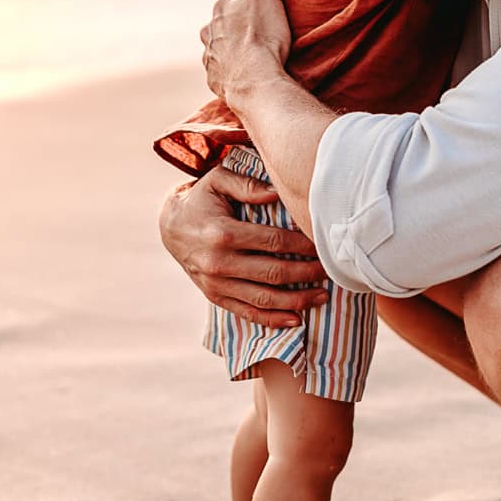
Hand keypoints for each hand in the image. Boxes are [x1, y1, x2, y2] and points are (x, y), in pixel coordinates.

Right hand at [158, 166, 331, 326]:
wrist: (170, 227)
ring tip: (322, 297)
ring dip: (297, 301)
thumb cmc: (201, 199)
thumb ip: (248, 185)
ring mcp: (216, 284)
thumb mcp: (218, 180)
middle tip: (330, 271)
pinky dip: (273, 320)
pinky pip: (247, 313)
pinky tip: (297, 320)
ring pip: (263, 299)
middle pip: (273, 274)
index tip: (323, 245)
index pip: (273, 242)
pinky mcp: (215, 297)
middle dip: (307, 274)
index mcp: (223, 234)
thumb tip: (278, 193)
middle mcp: (219, 263)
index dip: (302, 246)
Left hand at [200, 0, 292, 103]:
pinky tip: (247, 71)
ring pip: (222, 43)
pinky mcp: (214, 78)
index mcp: (222, 5)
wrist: (254, 81)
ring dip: (235, 44)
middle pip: (228, 17)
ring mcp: (210, 55)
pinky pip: (223, 68)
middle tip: (266, 29)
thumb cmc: (263, 36)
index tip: (271, 5)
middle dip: (243, 20)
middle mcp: (209, 29)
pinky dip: (233, 67)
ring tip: (256, 52)